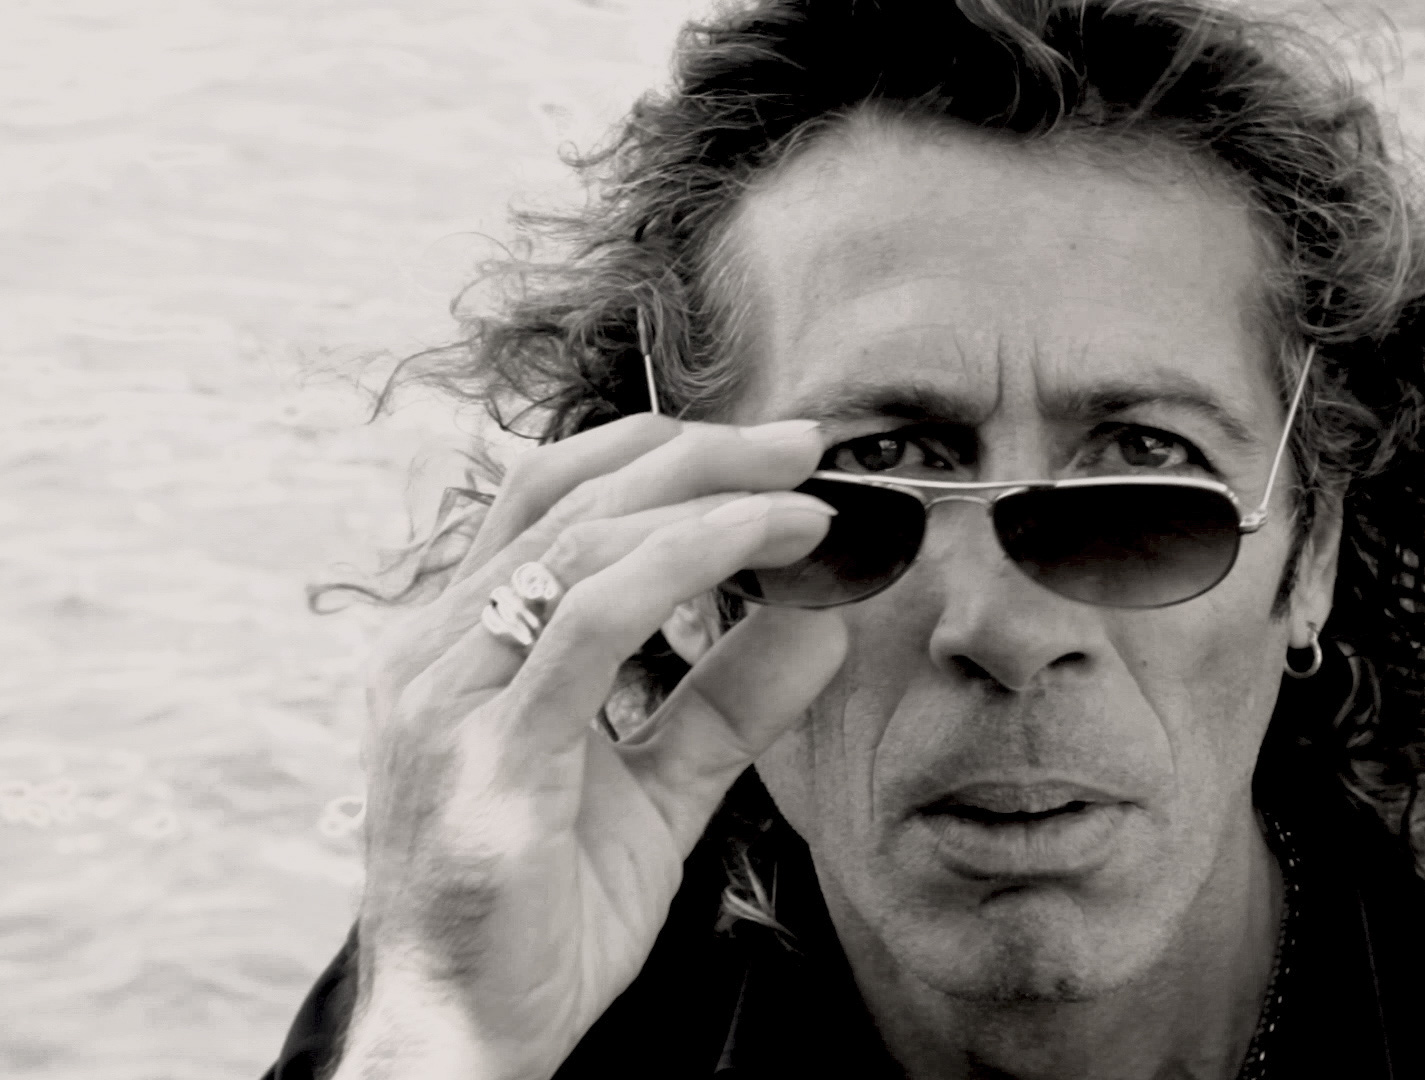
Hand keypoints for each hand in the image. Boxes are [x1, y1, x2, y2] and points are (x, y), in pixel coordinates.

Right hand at [332, 415, 845, 1079]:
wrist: (468, 1040)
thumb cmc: (543, 919)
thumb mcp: (656, 788)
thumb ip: (727, 701)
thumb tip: (820, 615)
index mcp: (455, 650)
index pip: (547, 501)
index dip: (658, 456)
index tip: (766, 453)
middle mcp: (432, 656)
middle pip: (563, 494)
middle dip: (696, 454)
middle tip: (803, 442)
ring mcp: (446, 698)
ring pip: (582, 539)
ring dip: (710, 497)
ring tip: (805, 493)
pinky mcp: (487, 754)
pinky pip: (594, 617)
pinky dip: (692, 560)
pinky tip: (765, 542)